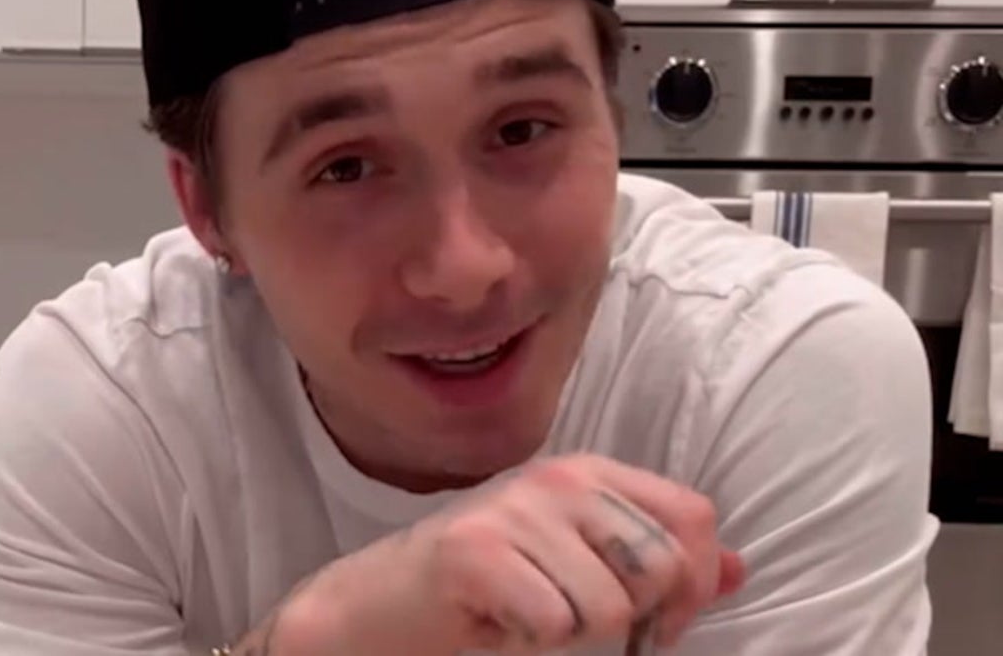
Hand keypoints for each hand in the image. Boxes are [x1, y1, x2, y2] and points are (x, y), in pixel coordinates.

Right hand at [277, 454, 745, 655]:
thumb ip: (656, 563)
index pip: (693, 517)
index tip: (656, 621)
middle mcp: (558, 481)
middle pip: (661, 565)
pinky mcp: (475, 551)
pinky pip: (554, 622)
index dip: (694, 582)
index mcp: (590, 475)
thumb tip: (735, 568)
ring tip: (529, 619)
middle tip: (574, 625)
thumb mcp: (581, 565)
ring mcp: (514, 510)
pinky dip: (532, 642)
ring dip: (574, 638)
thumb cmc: (485, 590)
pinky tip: (498, 624)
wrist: (378, 608)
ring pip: (610, 606)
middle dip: (635, 621)